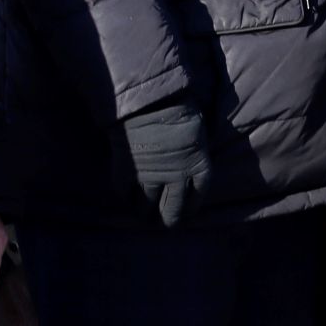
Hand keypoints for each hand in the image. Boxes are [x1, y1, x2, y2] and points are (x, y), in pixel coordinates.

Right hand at [122, 106, 212, 227]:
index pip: (197, 197)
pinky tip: (128, 202)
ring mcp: (150, 178)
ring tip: (145, 218)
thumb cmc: (181, 110)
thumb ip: (194, 153)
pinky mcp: (127, 174)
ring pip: (147, 207)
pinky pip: (125, 195)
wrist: (152, 103)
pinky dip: (126, 201)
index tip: (187, 213)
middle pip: (173, 209)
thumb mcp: (199, 133)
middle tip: (164, 222)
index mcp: (199, 167)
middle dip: (169, 218)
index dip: (191, 207)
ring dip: (146, 214)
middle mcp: (177, 179)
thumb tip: (190, 162)